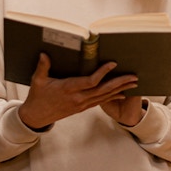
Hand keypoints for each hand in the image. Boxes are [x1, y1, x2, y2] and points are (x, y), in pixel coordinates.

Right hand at [17, 54, 138, 128]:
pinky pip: (100, 102)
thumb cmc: (37, 97)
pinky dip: (112, 97)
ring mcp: (81, 104)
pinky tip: (123, 93)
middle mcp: (78, 98)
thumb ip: (43, 67)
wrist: (37, 116)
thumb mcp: (38, 81)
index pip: (90, 81)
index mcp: (68, 89)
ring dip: (120, 89)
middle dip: (119, 83)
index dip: (103, 73)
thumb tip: (44, 54)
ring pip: (104, 97)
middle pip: (103, 90)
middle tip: (133, 76)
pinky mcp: (82, 108)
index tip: (113, 63)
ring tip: (133, 83)